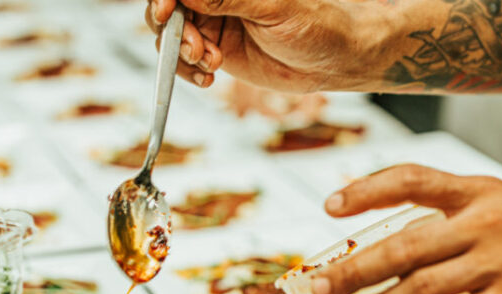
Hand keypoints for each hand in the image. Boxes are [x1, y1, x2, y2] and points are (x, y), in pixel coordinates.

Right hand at [145, 0, 373, 91]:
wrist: (334, 59)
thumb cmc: (316, 23)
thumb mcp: (272, 7)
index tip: (167, 13)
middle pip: (169, 7)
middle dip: (174, 29)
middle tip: (195, 48)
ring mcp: (214, 22)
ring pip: (173, 35)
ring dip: (183, 53)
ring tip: (211, 63)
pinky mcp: (216, 50)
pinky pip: (185, 60)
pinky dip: (188, 71)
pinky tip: (207, 77)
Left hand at [310, 165, 501, 293]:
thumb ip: (457, 223)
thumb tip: (398, 255)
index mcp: (480, 192)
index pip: (412, 179)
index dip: (366, 189)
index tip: (330, 205)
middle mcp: (485, 221)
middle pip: (403, 244)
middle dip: (353, 268)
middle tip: (319, 285)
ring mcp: (500, 261)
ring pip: (420, 287)